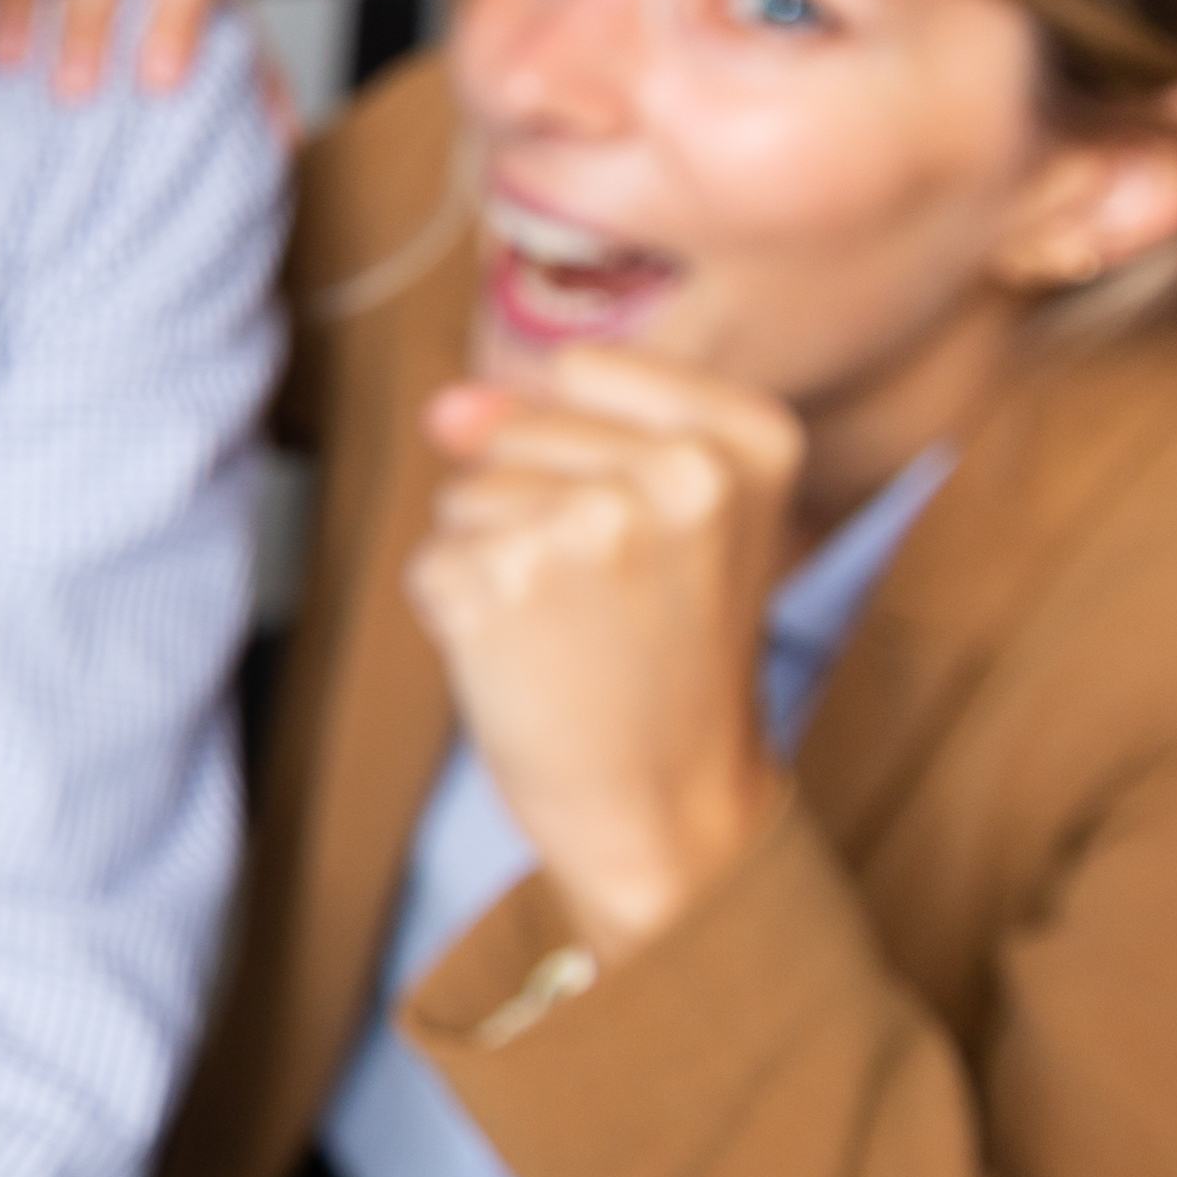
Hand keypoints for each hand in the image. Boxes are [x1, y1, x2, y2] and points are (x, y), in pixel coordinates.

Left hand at [403, 350, 805, 950]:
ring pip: (466, 496)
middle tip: (607, 604)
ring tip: (570, 634)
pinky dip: (456, 614)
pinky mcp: (498, 582)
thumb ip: (549, 423)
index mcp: (745, 441)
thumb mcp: (667, 518)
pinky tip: (526, 663)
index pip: (582, 367)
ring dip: (493, 565)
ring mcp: (586, 526)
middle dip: (534, 513)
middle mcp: (678, 473)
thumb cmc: (664, 660)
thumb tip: (443, 410)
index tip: (645, 535)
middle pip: (515, 433)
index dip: (582, 454)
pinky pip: (432, 561)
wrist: (663, 808)